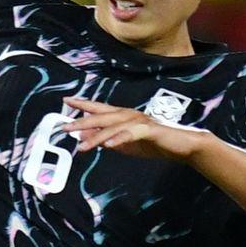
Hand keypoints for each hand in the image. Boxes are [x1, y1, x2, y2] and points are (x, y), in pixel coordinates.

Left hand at [63, 96, 210, 162]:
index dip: (83, 104)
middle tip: (65, 127)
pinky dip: (119, 139)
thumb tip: (83, 138)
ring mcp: (139, 121)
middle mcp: (129, 115)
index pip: (99, 108)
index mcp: (122, 116)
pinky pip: (131, 134)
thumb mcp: (123, 143)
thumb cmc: (152, 143)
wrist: (181, 145)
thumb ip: (105, 139)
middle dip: (82, 122)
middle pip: (102, 117)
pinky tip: (108, 145)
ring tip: (82, 146)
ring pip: (113, 127)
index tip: (67, 100)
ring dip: (96, 136)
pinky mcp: (150, 130)